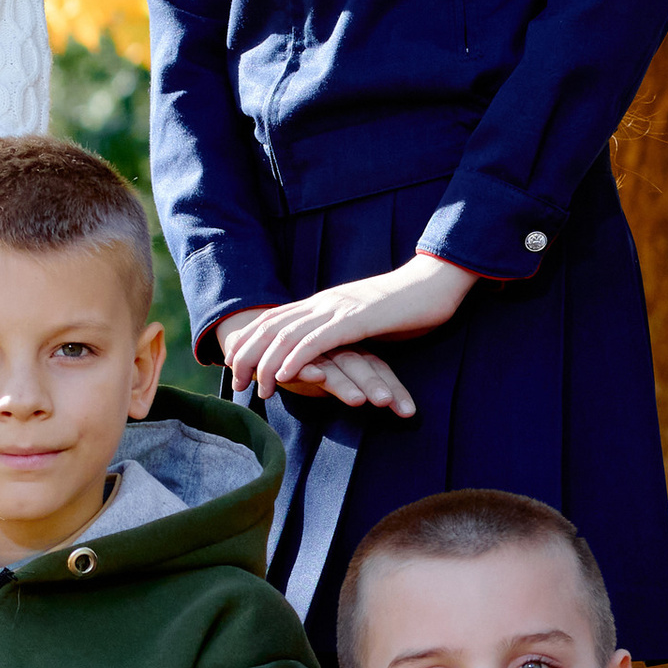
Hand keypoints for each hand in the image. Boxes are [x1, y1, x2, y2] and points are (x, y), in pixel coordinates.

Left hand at [217, 256, 474, 406]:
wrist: (436, 281)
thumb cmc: (406, 304)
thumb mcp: (365, 318)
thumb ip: (344, 327)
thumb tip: (331, 346)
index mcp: (324, 302)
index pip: (274, 318)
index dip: (249, 340)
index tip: (232, 362)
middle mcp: (324, 302)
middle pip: (271, 326)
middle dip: (246, 354)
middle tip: (232, 382)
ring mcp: (338, 309)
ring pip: (287, 335)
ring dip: (265, 363)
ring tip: (252, 386)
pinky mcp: (356, 320)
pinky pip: (318, 341)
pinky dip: (295, 359)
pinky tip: (282, 376)